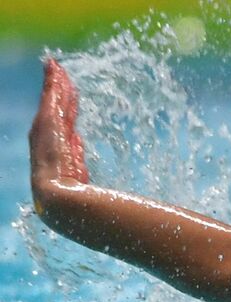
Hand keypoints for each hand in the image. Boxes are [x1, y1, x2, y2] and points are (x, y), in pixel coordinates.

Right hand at [29, 59, 89, 210]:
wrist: (57, 197)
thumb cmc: (71, 194)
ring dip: (55, 81)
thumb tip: (77, 139)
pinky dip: (52, 80)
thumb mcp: (76, 169)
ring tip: (56, 66)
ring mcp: (45, 126)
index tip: (66, 94)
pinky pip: (52, 95)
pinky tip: (54, 67)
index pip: (62, 121)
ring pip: (53, 97)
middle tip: (58, 71)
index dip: (64, 106)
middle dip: (56, 89)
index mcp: (55, 146)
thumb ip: (76, 152)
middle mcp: (45, 133)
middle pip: (55, 106)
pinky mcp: (47, 120)